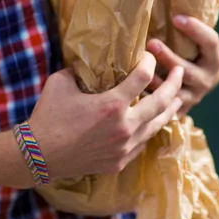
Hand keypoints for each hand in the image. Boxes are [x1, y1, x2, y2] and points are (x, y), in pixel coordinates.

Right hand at [28, 52, 182, 179]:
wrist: (38, 154)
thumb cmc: (48, 115)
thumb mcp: (62, 82)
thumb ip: (82, 71)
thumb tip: (92, 63)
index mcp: (112, 104)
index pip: (143, 76)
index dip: (149, 62)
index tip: (149, 56)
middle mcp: (124, 126)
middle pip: (161, 103)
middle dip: (174, 84)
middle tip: (180, 72)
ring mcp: (124, 147)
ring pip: (157, 125)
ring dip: (170, 109)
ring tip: (178, 98)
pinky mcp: (119, 161)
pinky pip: (143, 142)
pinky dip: (151, 128)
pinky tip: (153, 122)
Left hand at [147, 15, 218, 116]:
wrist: (192, 87)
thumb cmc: (188, 54)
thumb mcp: (193, 43)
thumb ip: (184, 29)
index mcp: (214, 60)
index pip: (211, 42)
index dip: (195, 29)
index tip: (175, 17)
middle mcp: (207, 80)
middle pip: (188, 70)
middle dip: (169, 57)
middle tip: (151, 43)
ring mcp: (193, 97)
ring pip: (173, 91)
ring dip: (155, 80)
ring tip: (138, 69)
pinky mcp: (178, 110)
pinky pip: (163, 107)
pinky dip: (148, 98)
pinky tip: (133, 89)